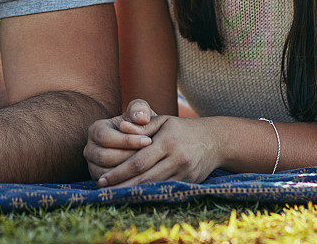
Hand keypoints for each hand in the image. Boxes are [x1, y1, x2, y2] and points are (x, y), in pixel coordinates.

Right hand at [84, 112, 152, 182]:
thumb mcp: (139, 114)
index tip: (148, 141)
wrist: (138, 144)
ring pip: (106, 174)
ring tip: (147, 168)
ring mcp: (92, 166)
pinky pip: (110, 187)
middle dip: (128, 158)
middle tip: (149, 157)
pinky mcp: (100, 181)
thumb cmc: (139, 127)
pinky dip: (126, 184)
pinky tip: (143, 179)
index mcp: (95, 130)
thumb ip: (139, 110)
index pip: (105, 137)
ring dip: (127, 172)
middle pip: (104, 157)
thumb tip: (141, 118)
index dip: (127, 140)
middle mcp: (89, 149)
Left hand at [95, 99, 220, 186]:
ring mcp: (184, 174)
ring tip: (114, 196)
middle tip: (102, 191)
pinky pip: (165, 191)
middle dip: (122, 186)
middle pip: (145, 178)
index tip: (103, 178)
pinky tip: (134, 197)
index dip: (119, 172)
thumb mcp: (162, 120)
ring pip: (154, 188)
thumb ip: (141, 126)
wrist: (214, 141)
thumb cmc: (181, 128)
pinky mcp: (189, 184)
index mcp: (167, 142)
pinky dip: (149, 195)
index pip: (139, 161)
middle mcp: (176, 160)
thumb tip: (120, 127)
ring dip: (133, 194)